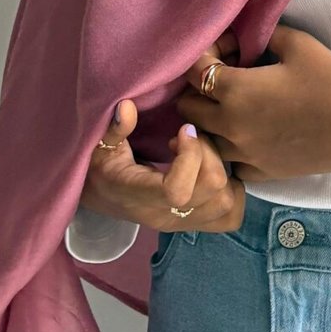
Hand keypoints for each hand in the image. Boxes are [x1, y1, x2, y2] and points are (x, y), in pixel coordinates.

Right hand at [81, 100, 245, 234]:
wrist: (99, 196)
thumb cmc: (99, 166)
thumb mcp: (98, 145)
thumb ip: (114, 128)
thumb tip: (128, 106)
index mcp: (137, 196)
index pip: (177, 190)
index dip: (191, 156)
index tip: (184, 129)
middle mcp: (163, 216)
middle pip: (212, 190)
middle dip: (210, 154)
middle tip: (192, 138)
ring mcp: (181, 224)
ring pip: (226, 204)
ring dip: (223, 171)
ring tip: (201, 156)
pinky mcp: (194, 224)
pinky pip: (230, 217)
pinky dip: (232, 193)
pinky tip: (213, 172)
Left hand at [173, 23, 330, 186]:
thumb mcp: (300, 44)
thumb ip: (265, 36)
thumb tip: (248, 36)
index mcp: (236, 91)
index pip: (194, 70)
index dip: (206, 54)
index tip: (230, 49)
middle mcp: (230, 126)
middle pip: (188, 107)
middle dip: (199, 88)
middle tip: (228, 77)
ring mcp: (244, 154)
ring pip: (205, 138)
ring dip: (213, 120)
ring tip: (237, 107)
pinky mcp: (261, 171)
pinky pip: (231, 162)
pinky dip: (234, 148)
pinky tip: (253, 134)